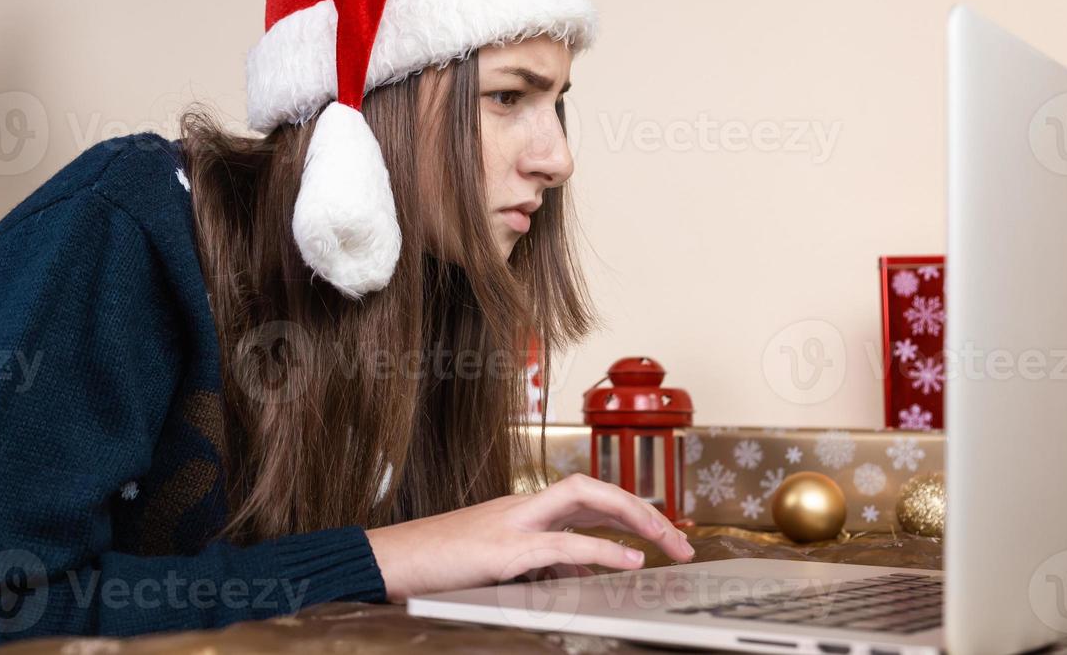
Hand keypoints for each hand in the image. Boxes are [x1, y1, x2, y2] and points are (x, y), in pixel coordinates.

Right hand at [363, 472, 694, 601]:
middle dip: (642, 509)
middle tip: (682, 540)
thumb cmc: (434, 568)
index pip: (585, 497)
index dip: (626, 509)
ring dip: (634, 518)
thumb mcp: (497, 566)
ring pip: (584, 498)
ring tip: (670, 544)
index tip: (661, 534)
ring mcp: (511, 522)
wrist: (384, 563)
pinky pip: (561, 543)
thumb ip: (539, 565)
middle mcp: (520, 506)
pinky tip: (629, 562)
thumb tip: (581, 577)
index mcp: (520, 511)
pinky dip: (600, 550)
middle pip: (593, 489)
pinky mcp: (501, 548)